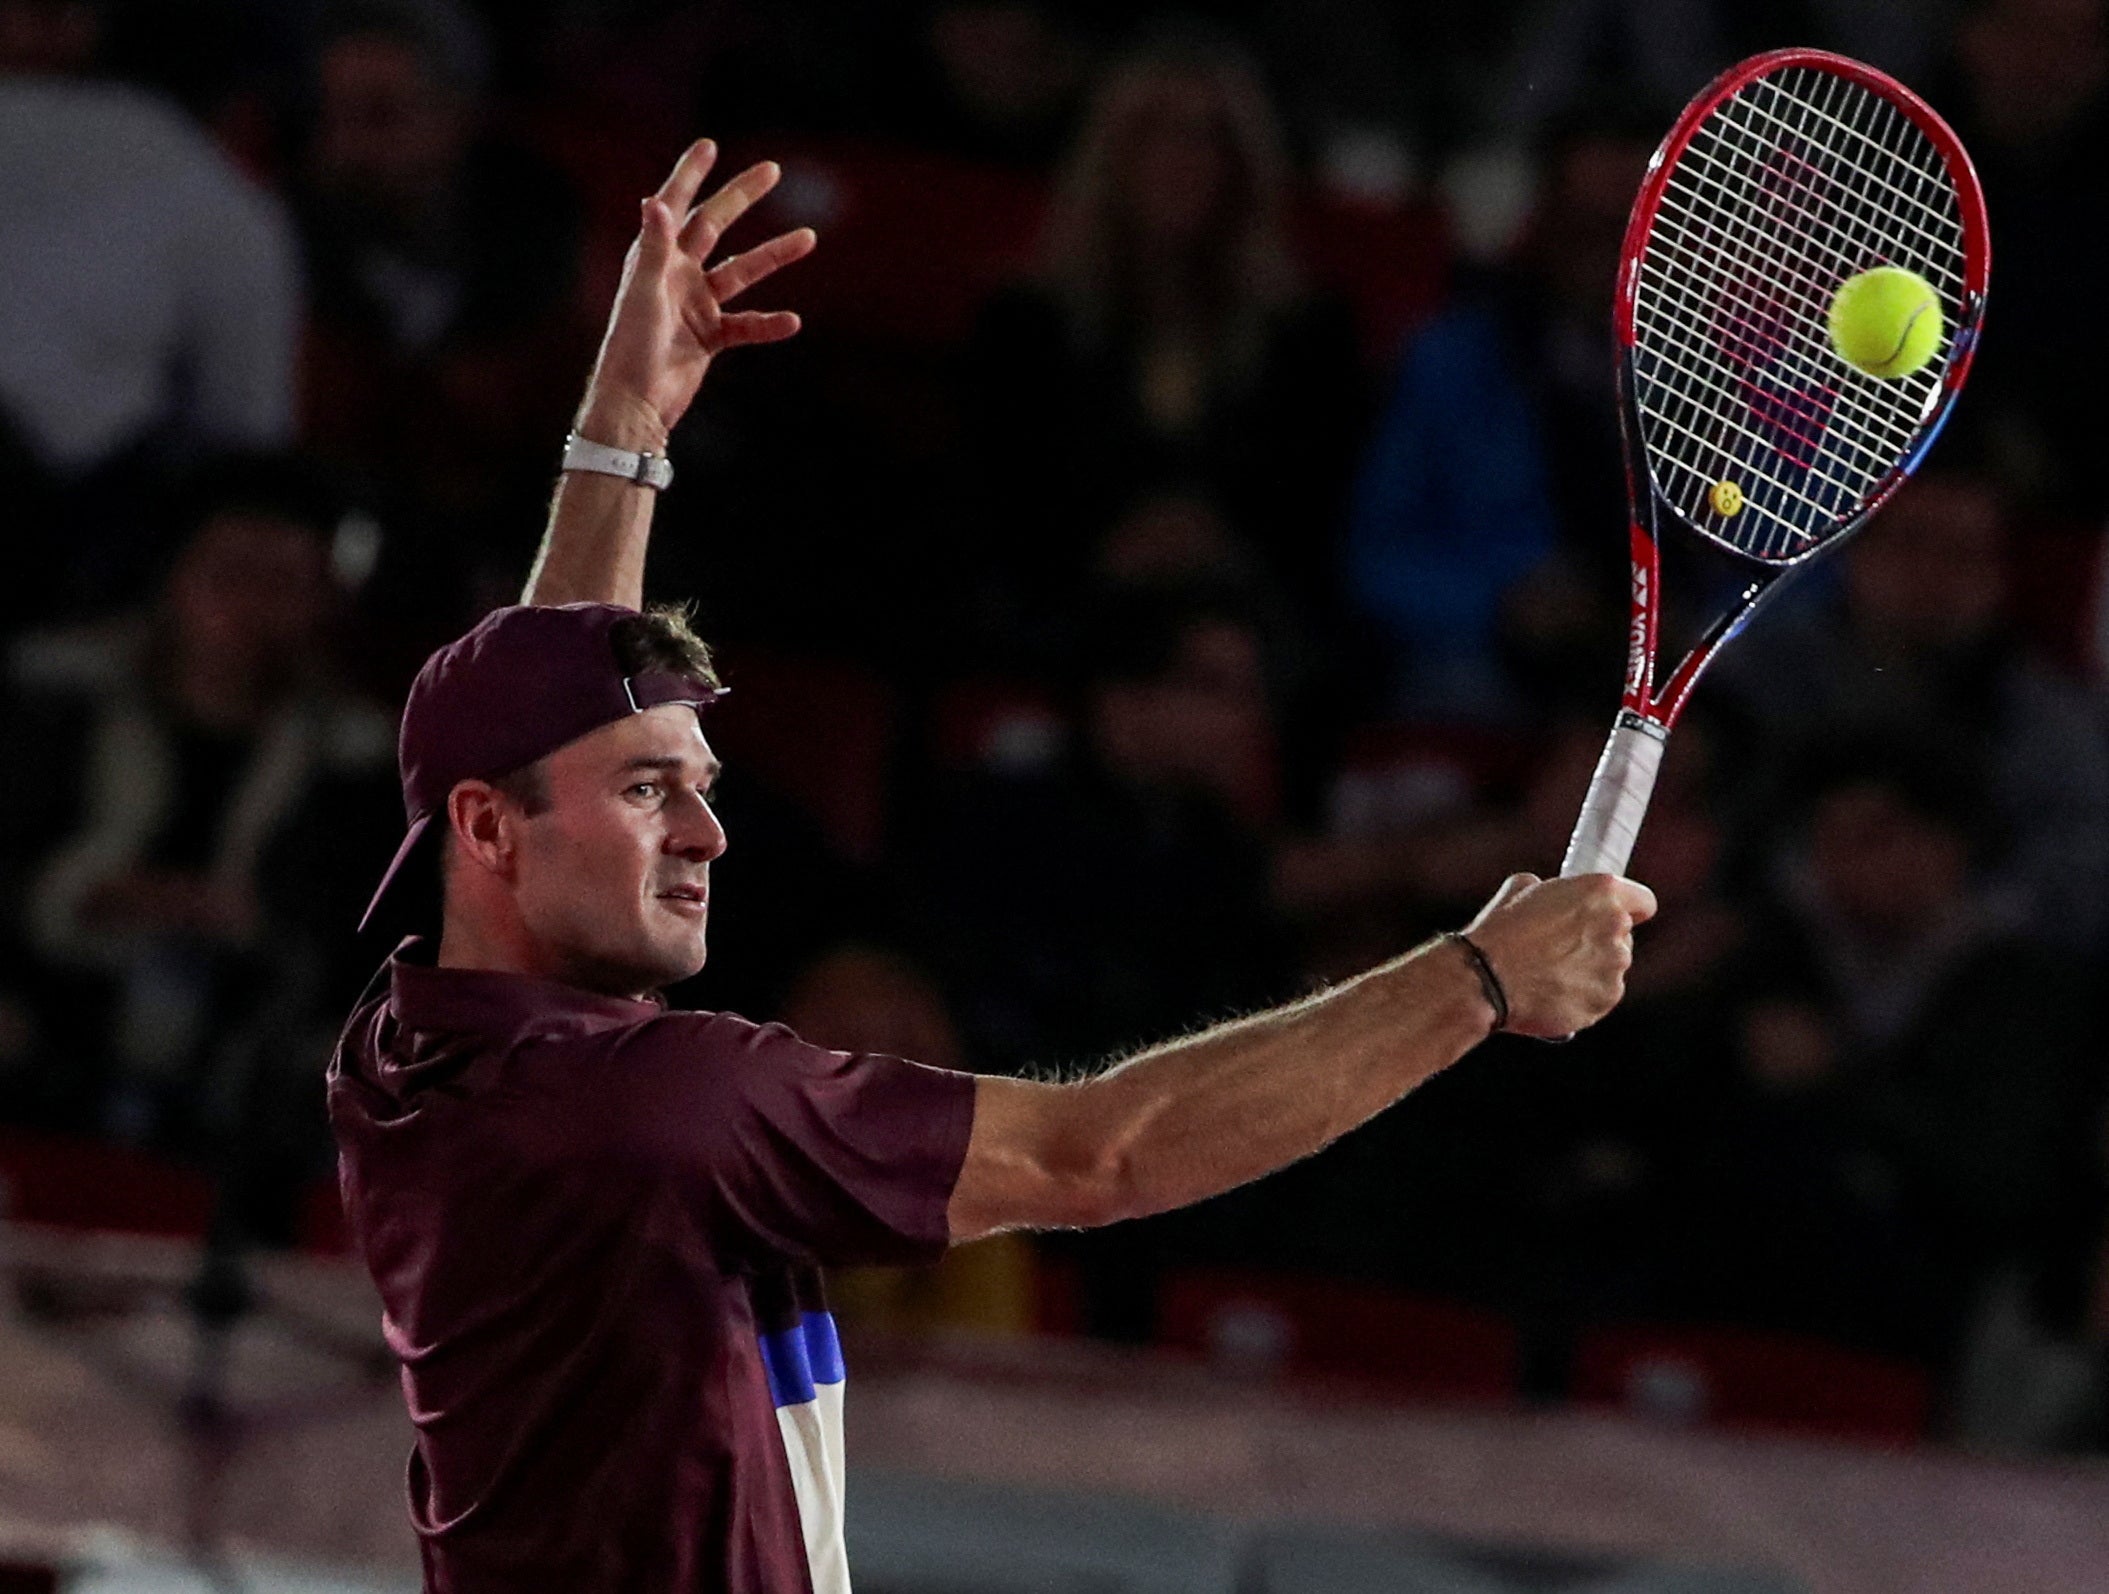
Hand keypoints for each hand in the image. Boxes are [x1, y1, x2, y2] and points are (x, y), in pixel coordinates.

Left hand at [576, 140, 816, 451]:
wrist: (637, 403)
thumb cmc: (631, 347)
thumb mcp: (645, 293)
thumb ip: (655, 247)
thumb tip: (655, 199)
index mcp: (656, 258)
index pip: (675, 206)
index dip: (690, 174)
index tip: (710, 146)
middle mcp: (678, 275)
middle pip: (715, 227)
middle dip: (742, 198)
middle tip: (772, 171)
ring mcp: (696, 305)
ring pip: (742, 273)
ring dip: (773, 257)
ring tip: (809, 238)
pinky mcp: (710, 337)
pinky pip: (747, 325)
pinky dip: (768, 324)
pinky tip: (792, 322)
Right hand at [1460, 872, 1655, 1038]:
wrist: (1486, 980)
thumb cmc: (1499, 933)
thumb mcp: (1519, 890)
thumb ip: (1548, 889)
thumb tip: (1545, 894)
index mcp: (1601, 892)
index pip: (1644, 901)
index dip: (1630, 909)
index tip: (1614, 917)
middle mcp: (1616, 927)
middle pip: (1624, 936)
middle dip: (1599, 942)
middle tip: (1562, 948)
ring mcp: (1614, 967)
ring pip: (1612, 968)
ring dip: (1590, 970)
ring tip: (1550, 974)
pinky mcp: (1605, 999)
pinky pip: (1601, 996)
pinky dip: (1582, 996)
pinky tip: (1552, 992)